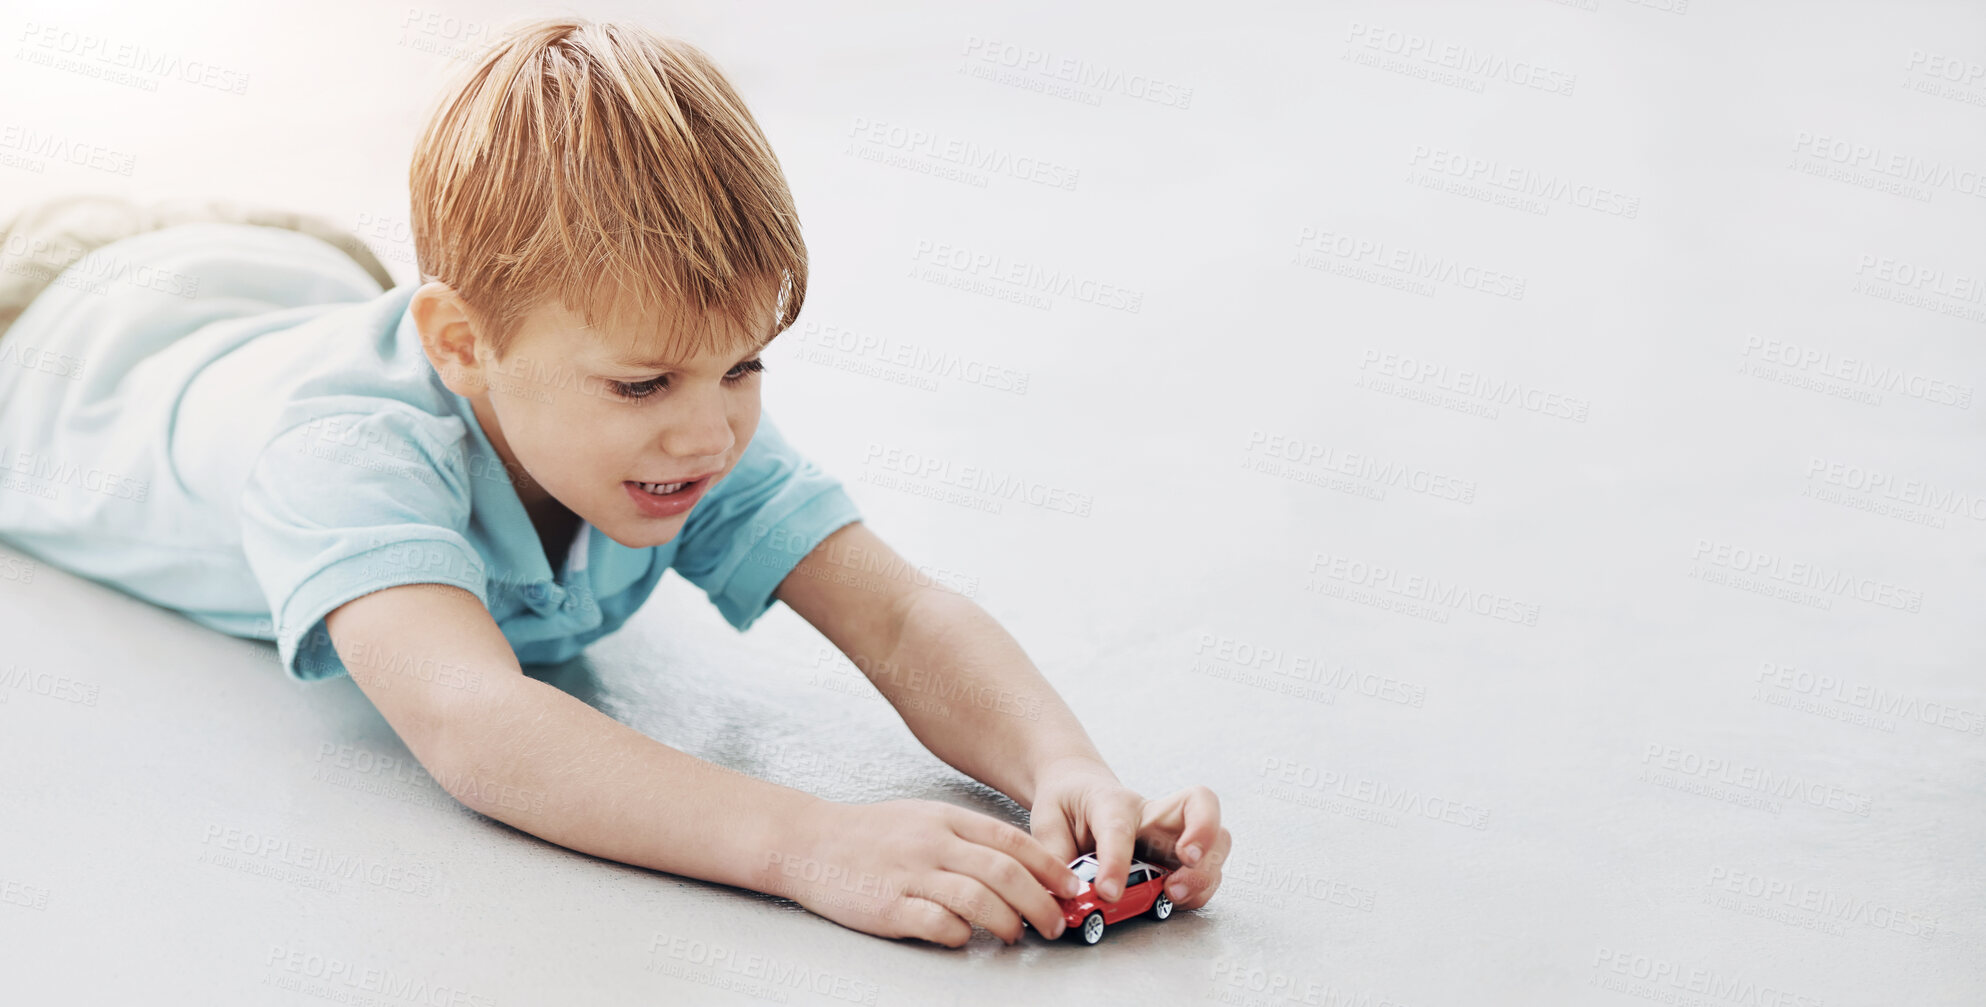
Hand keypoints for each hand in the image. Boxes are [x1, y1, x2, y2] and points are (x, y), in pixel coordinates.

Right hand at [771, 799, 1084, 946]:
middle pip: (1006, 872)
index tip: (1071, 889)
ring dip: (1008, 922)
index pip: (1014, 842)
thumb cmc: (870, 834)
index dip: (1050, 868)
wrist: (810, 841)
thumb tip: (1018, 862)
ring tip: (1016, 936)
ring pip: (979, 898)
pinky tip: (964, 938)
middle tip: (1054, 924)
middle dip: (1041, 903)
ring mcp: (911, 874)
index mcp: (947, 820)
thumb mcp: (924, 818)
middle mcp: (934, 843)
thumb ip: (967, 837)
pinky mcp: (889, 906)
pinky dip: (960, 935)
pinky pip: (938, 923)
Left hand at [1027, 757, 1230, 910]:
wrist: (1080, 789)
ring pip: (1217, 840)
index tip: (1108, 892)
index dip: (1116, 862)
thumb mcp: (1047, 822)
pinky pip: (1208, 870)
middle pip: (1200, 806)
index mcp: (1112, 802)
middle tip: (1185, 862)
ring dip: (1205, 872)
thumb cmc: (1068, 802)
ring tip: (1175, 894)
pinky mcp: (1180, 856)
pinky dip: (1201, 889)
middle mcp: (1153, 813)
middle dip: (1203, 834)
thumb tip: (1061, 894)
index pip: (1121, 828)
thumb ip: (1055, 856)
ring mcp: (1172, 833)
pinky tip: (1177, 900)